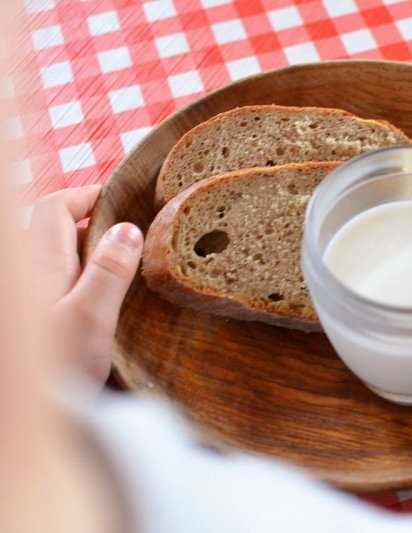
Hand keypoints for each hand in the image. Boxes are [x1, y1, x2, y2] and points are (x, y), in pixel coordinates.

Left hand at [29, 185, 142, 382]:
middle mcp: (27, 275)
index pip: (56, 207)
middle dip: (90, 224)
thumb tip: (127, 229)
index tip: (119, 200)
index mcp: (40, 264)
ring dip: (86, 254)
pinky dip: (79, 279)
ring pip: (55, 259)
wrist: (20, 422)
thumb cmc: (54, 372)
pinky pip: (56, 285)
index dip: (86, 195)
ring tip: (121, 268)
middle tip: (130, 236)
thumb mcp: (90, 318)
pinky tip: (101, 303)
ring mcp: (30, 298)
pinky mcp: (33, 323)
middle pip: (54, 231)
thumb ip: (109, 271)